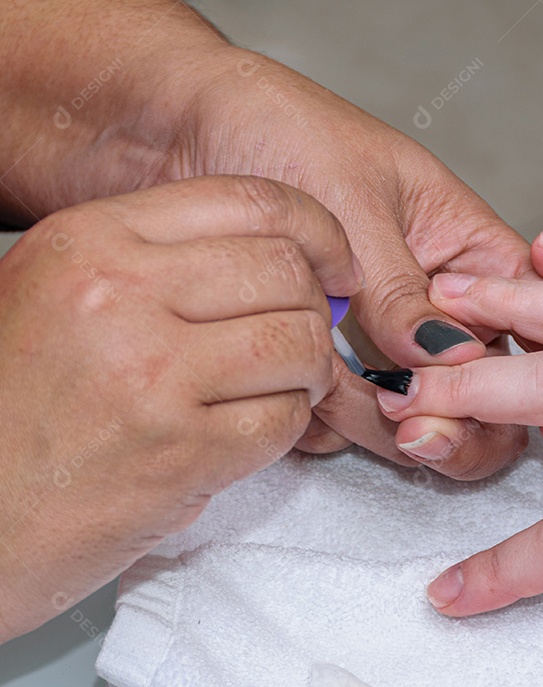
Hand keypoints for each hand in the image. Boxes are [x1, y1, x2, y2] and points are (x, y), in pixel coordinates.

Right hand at [0, 176, 359, 640]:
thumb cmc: (14, 407)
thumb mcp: (58, 294)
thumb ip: (160, 264)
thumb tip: (283, 256)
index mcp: (92, 242)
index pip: (251, 202)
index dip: (319, 232)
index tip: (335, 264)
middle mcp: (120, 295)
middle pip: (286, 272)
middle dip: (315, 309)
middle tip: (302, 338)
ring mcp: (152, 375)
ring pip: (300, 344)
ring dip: (309, 372)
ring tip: (278, 388)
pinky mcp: (181, 452)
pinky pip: (286, 420)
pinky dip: (287, 427)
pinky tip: (247, 433)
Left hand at [168, 47, 536, 477]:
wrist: (170, 128)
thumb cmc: (277, 128)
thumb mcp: (352, 202)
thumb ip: (400, 287)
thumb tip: (451, 358)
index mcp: (463, 246)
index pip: (528, 319)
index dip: (526, 371)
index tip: (487, 401)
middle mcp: (429, 299)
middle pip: (481, 387)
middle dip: (458, 421)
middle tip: (417, 429)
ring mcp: (377, 337)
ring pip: (414, 414)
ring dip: (382, 423)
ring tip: (329, 393)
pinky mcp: (322, 361)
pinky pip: (345, 416)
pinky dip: (327, 423)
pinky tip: (299, 398)